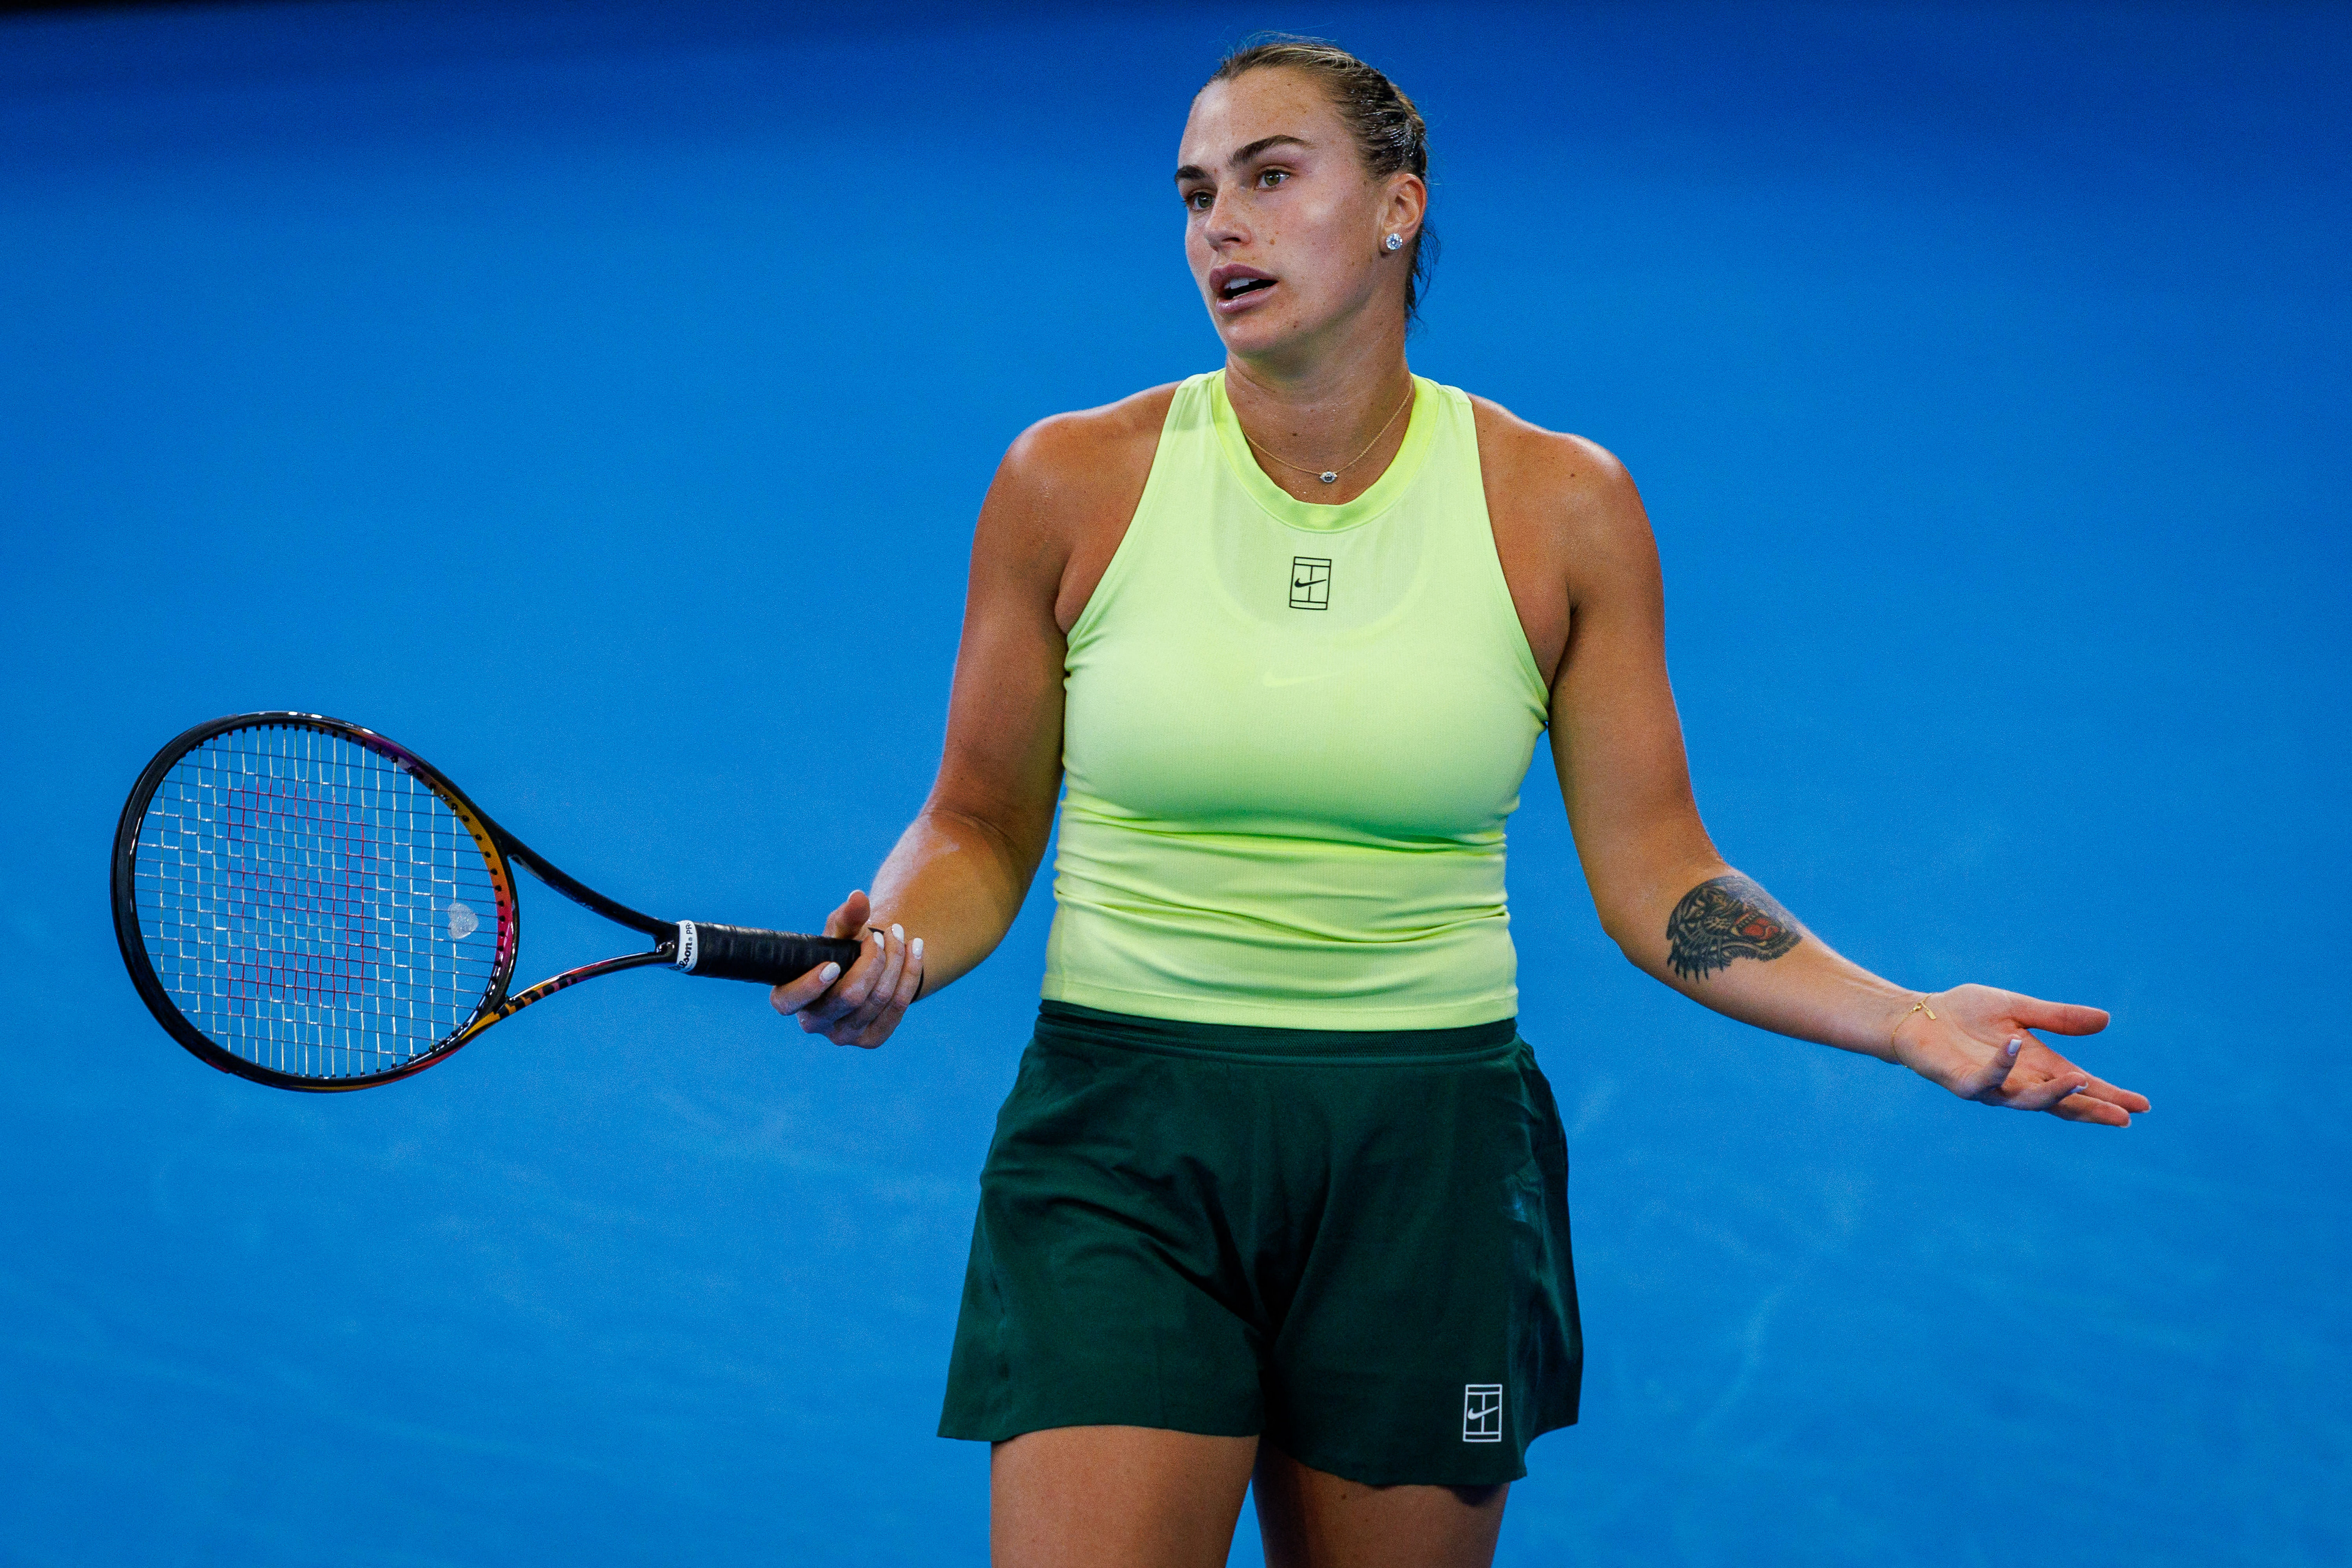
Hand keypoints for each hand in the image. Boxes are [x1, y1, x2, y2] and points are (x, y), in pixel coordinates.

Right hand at [766, 889, 924, 1048]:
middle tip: (880, 934)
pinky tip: (915, 948)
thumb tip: (858, 897)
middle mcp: (814, 1024)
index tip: (833, 965)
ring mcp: (844, 1036)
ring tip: (899, 934)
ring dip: (895, 960)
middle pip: (850, 996)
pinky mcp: (872, 1039)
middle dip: (872, 959)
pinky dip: (910, 973)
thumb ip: (846, 916)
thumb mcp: (840, 931)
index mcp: (790, 999)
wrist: (865, 970)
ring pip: (879, 998)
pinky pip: (898, 1006)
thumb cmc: (840, 949)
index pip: (790, 1001)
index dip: (810, 986)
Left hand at [1890, 983, 2149, 1126]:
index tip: (2142, 1106)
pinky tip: (2014, 1045)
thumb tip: (2106, 1020)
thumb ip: (2057, 1017)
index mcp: (2038, 1066)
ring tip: (2081, 1081)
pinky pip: (1984, 1080)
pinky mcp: (1962, 1082)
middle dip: (2092, 1109)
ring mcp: (1991, 1086)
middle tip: (2123, 1116)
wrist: (1920, 1015)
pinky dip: (2001, 1064)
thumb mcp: (2018, 1009)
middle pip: (2062, 1103)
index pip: (2081, 1087)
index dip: (2110, 1096)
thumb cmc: (1967, 1014)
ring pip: (2027, 1100)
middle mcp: (2019, 1082)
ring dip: (2053, 1093)